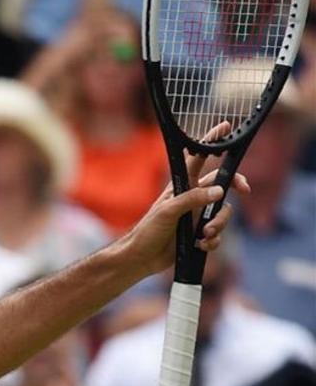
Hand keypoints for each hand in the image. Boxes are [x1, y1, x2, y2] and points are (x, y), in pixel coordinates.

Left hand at [122, 123, 248, 274]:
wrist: (141, 258)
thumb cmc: (148, 231)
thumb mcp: (168, 211)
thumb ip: (192, 199)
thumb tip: (220, 192)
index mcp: (182, 186)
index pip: (199, 158)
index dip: (211, 142)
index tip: (226, 127)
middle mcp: (192, 198)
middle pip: (222, 184)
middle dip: (236, 185)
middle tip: (244, 190)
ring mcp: (196, 216)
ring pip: (223, 212)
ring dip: (218, 225)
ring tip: (203, 235)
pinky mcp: (198, 234)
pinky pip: (217, 235)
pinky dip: (212, 241)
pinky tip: (199, 246)